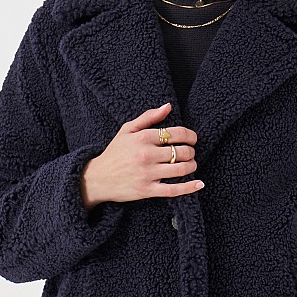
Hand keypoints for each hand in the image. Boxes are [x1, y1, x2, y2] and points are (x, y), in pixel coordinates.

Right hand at [80, 102, 201, 208]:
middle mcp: (146, 155)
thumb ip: (148, 117)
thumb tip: (168, 106)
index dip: (190, 136)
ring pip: (181, 169)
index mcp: (142, 138)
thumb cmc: (114, 153)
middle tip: (190, 152)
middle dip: (191, 151)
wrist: (98, 178)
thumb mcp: (127, 130)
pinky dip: (189, 187)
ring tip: (191, 164)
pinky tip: (199, 184)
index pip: (176, 133)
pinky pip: (173, 190)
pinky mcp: (147, 190)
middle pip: (181, 151)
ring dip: (192, 166)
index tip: (192, 139)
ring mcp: (147, 174)